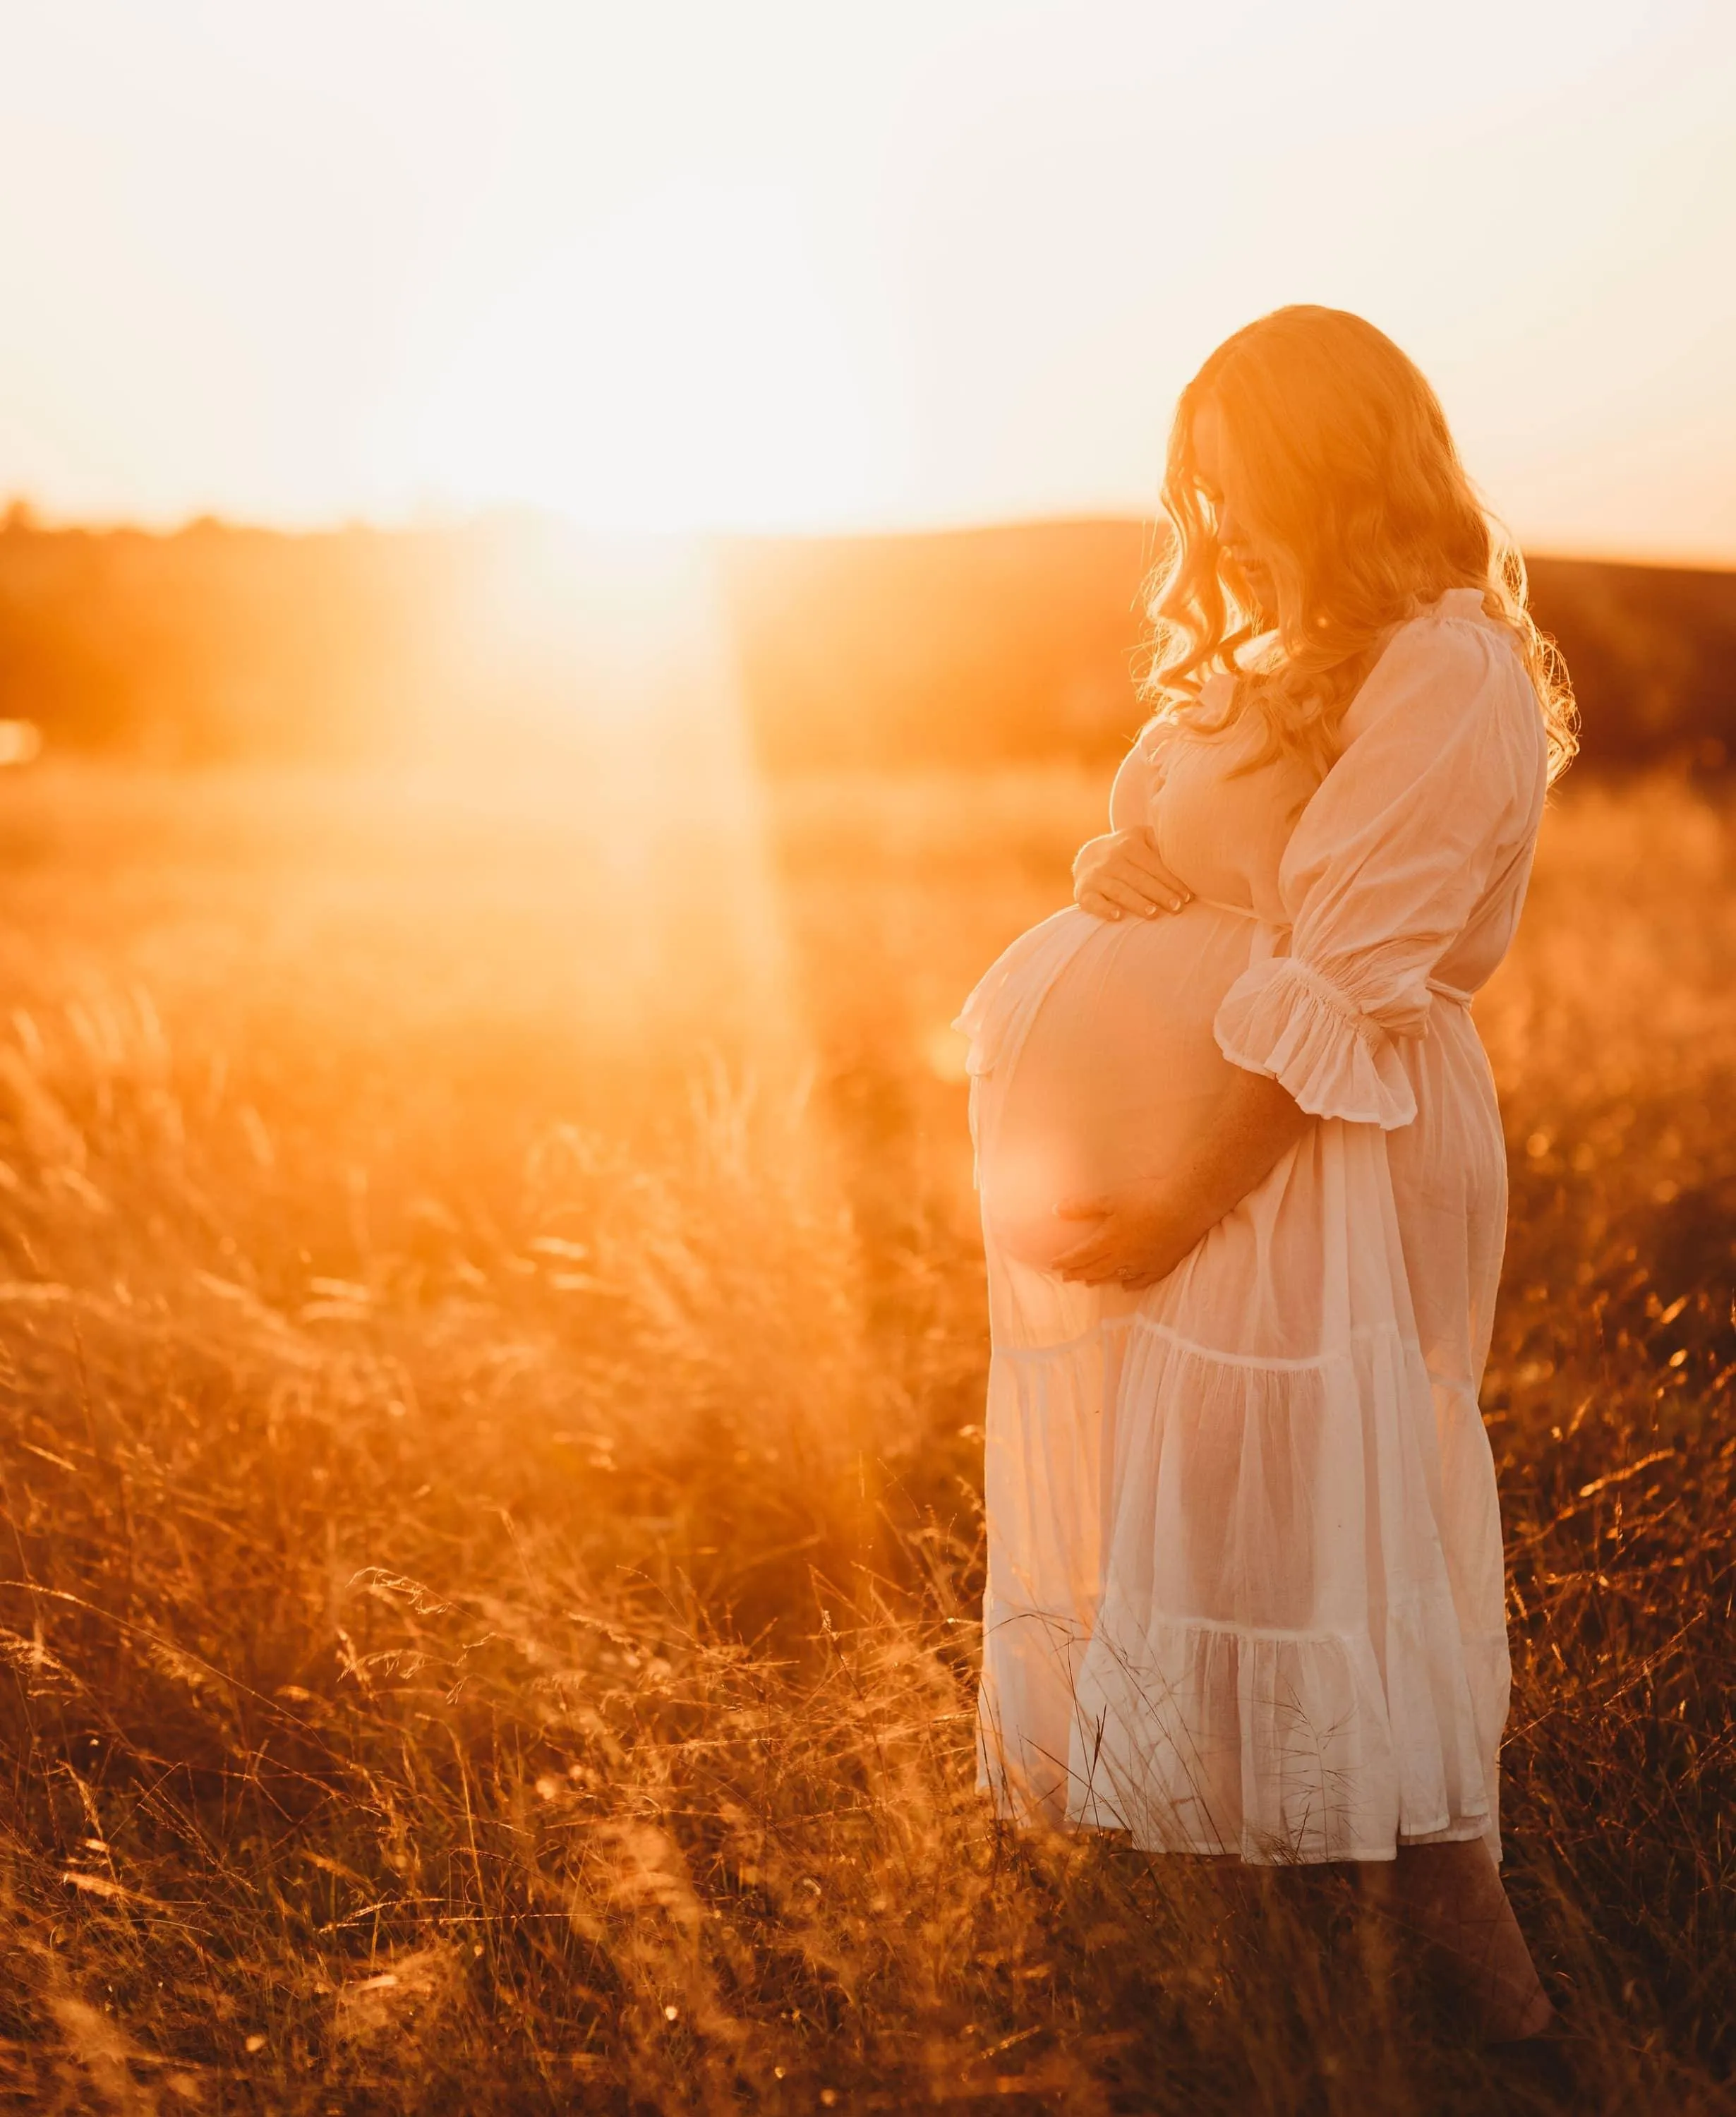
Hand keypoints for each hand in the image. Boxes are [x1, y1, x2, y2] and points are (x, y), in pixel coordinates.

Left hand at [1051, 1183, 1196, 1289]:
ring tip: (1088, 1283)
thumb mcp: (1109, 1198)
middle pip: (1095, 1270)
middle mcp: (1123, 1258)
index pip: (1080, 1256)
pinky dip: (1131, 1284)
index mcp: (1108, 1242)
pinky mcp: (1162, 1265)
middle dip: (1078, 1273)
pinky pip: (1142, 1281)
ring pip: (1116, 1277)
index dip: (1065, 1261)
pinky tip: (1126, 1286)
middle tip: (1066, 1277)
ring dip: (1100, 1280)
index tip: (1052, 1266)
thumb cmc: (1146, 1198)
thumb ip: (1082, 1206)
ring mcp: (1143, 1264)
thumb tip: (1056, 1210)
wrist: (1186, 1205)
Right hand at [1072, 828, 1191, 920]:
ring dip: (1137, 902)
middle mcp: (1111, 858)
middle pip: (1139, 879)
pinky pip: (1093, 902)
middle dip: (1160, 893)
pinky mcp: (1083, 892)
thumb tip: (1191, 859)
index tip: (1187, 896)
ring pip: (1119, 890)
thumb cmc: (1127, 852)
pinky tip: (1118, 917)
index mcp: (1130, 844)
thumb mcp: (1142, 839)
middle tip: (1177, 907)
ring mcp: (1096, 875)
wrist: (1089, 857)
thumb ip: (1161, 844)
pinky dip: (1105, 909)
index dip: (1171, 881)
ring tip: (1154, 913)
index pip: (1154, 865)